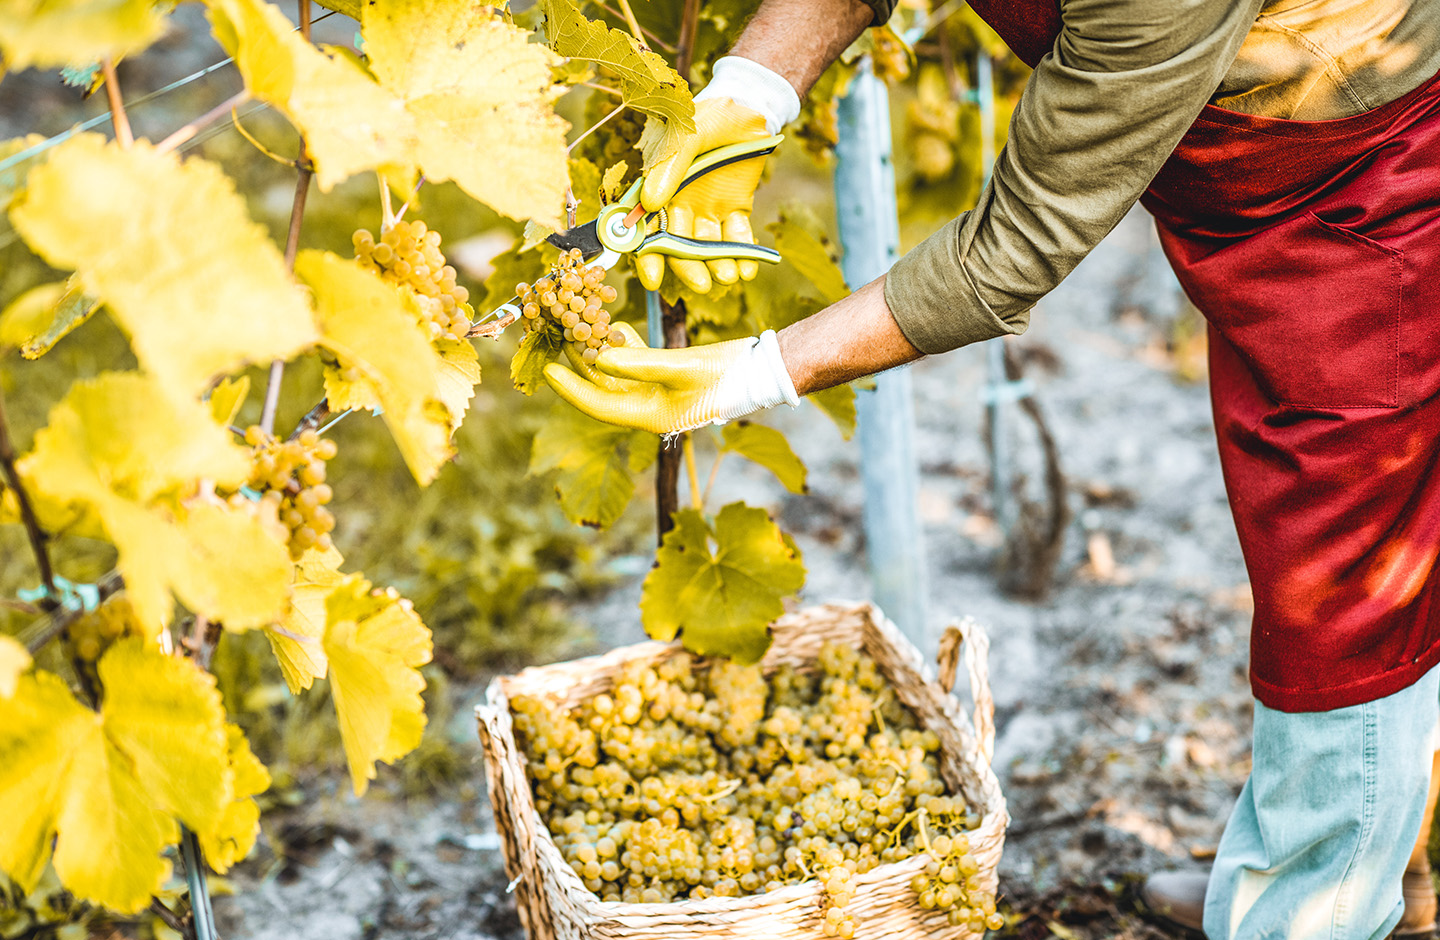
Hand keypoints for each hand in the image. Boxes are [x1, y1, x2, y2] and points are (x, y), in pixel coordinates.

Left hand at [542, 322, 798, 433]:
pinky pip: (635, 362)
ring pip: (616, 373)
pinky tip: (612, 326)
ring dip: (598, 352)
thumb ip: (639, 363)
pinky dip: (622, 346)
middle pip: (602, 387)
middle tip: (555, 341)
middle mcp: (648, 407)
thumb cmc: (725, 374)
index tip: (548, 372)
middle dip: (580, 365)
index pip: (598, 405)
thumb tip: (599, 359)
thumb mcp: (680, 366)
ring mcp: (657, 392)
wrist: (761, 369)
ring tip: (576, 328)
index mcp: (649, 415)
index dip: (571, 389)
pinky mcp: (667, 375)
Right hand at [637, 99, 769, 293]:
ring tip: (728, 275)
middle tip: (701, 284)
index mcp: (658, 189)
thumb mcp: (686, 134)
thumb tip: (650, 205)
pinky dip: (742, 252)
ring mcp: (707, 209)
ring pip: (708, 246)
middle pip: (678, 245)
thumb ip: (670, 167)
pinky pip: (737, 237)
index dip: (647, 256)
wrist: (751, 105)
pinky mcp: (735, 209)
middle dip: (688, 267)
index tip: (653, 278)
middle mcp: (679, 204)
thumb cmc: (710, 115)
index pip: (646, 229)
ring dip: (716, 264)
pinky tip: (748, 268)